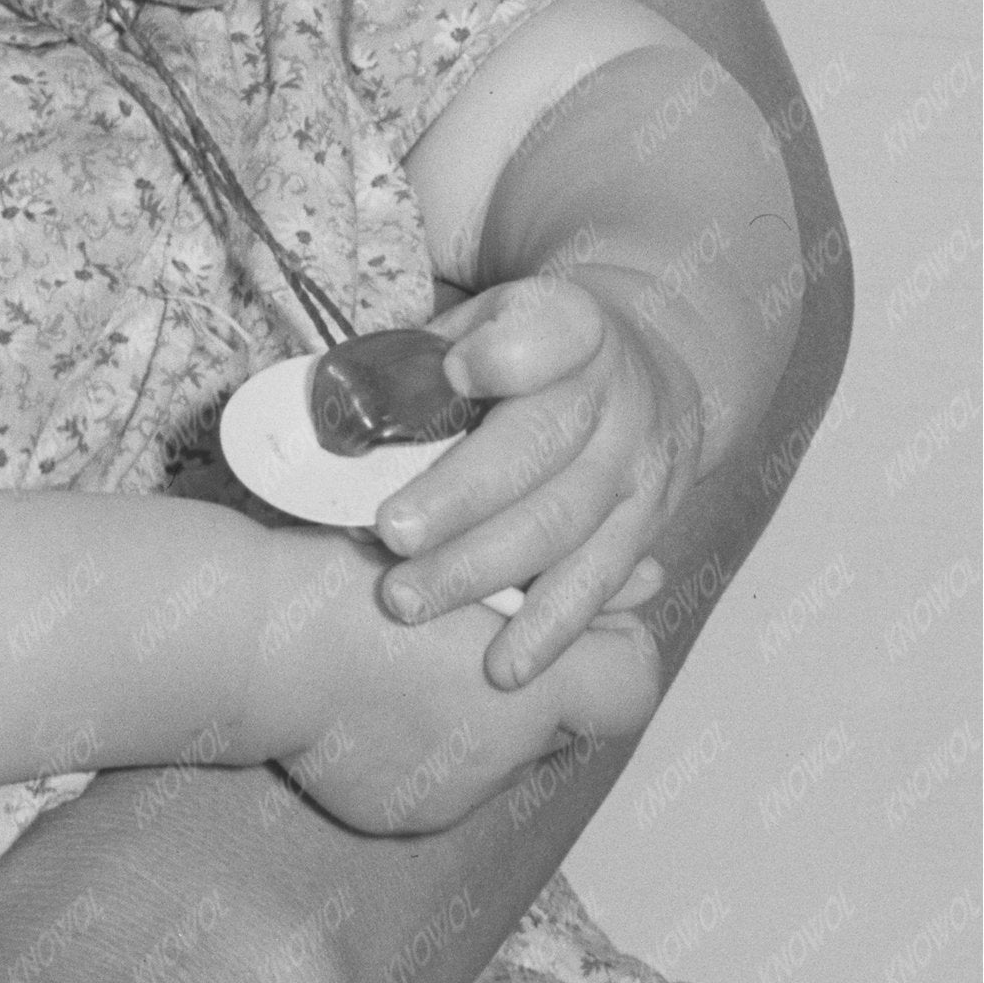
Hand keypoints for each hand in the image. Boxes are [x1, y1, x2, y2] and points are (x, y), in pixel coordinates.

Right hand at [261, 535, 665, 837]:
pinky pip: (440, 781)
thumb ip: (561, 567)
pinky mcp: (400, 815)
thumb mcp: (460, 542)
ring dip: (473, 709)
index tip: (561, 603)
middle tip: (476, 620)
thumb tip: (649, 573)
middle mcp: (504, 759)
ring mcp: (450, 796)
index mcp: (526, 690)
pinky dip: (420, 745)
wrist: (242, 642)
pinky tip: (373, 699)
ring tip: (408, 656)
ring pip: (498, 748)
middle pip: (563, 712)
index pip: (631, 679)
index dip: (606, 636)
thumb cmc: (346, 572)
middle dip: (529, 672)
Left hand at [369, 271, 706, 678]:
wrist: (646, 362)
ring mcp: (640, 463)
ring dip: (483, 571)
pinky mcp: (652, 523)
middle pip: (538, 448)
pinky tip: (505, 665)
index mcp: (571, 324)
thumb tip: (331, 409)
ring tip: (409, 601)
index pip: (551, 334)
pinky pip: (599, 580)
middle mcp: (615, 393)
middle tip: (390, 536)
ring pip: (564, 524)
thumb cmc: (529, 343)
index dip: (506, 356)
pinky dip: (551, 627)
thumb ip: (421, 356)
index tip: (455, 374)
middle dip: (461, 498)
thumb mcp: (484, 317)